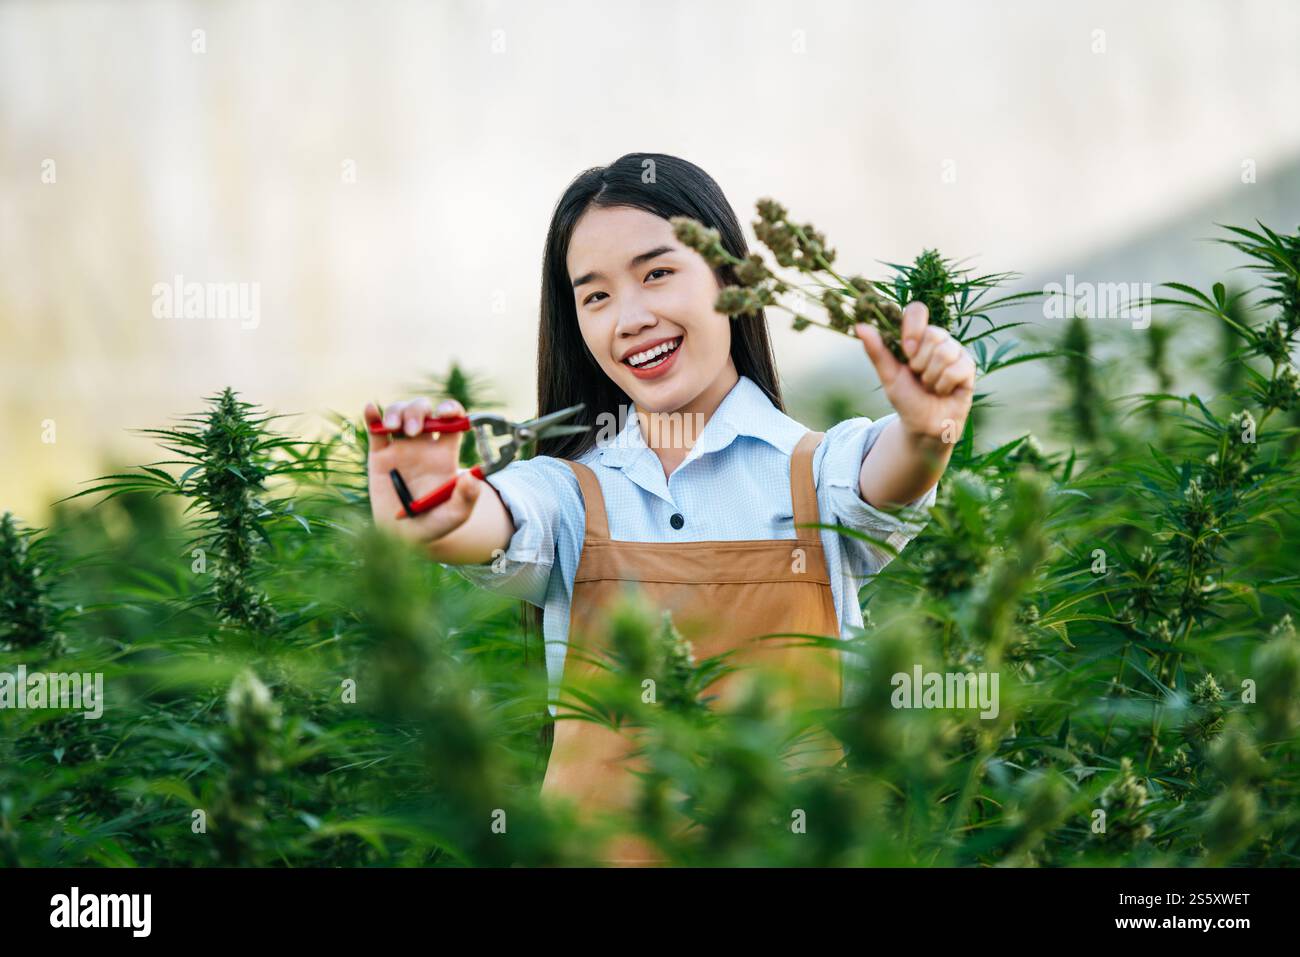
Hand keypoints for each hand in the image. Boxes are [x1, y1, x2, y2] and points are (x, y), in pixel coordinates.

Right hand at [363, 396, 483, 543]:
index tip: (447, 413)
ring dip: (397, 412)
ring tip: (394, 428)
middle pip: (424, 411)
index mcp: (444, 454)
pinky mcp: (379, 456)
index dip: (452, 409)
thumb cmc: (434, 524)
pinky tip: (370, 409)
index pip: (453, 421)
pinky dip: (372, 417)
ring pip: (399, 414)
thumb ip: (466, 499)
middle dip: (419, 410)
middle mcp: (423, 446)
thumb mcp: (455, 516)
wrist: (404, 538)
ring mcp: (400, 448)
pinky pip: (375, 431)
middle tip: (415, 430)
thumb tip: (472, 479)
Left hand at [855, 302, 974, 443]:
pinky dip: (943, 385)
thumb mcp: (888, 375)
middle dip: (919, 362)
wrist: (924, 425)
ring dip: (930, 376)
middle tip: (918, 375)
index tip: (906, 350)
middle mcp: (939, 340)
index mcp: (917, 336)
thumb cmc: (906, 398)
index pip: (917, 310)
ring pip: (945, 352)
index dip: (912, 328)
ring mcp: (956, 352)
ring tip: (930, 385)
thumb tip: (859, 326)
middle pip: (933, 333)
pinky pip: (956, 369)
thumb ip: (876, 351)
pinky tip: (943, 391)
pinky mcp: (968, 367)